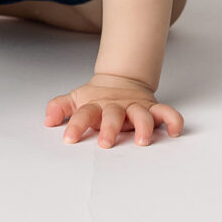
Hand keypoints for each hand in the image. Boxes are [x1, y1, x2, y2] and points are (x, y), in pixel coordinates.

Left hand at [44, 74, 182, 147]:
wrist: (120, 79)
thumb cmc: (97, 98)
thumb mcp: (76, 99)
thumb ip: (60, 108)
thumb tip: (47, 119)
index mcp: (96, 105)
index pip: (83, 114)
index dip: (76, 126)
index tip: (69, 138)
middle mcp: (116, 106)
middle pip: (113, 115)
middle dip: (109, 128)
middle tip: (105, 142)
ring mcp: (135, 107)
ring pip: (142, 115)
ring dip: (143, 126)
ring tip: (142, 140)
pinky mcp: (152, 108)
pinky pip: (166, 113)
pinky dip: (173, 120)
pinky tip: (174, 131)